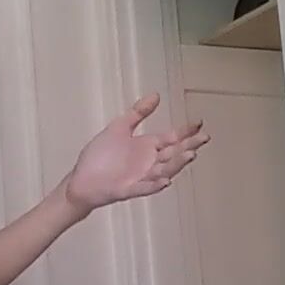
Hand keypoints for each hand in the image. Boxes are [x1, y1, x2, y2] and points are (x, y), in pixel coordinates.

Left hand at [61, 93, 208, 213]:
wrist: (80, 179)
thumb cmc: (99, 156)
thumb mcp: (119, 128)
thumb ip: (137, 113)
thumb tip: (156, 95)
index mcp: (146, 147)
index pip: (171, 138)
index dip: (185, 131)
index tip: (199, 123)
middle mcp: (148, 162)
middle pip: (173, 154)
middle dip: (188, 146)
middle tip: (203, 139)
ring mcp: (140, 177)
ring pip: (164, 171)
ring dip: (177, 164)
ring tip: (190, 155)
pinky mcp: (127, 189)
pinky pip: (144, 188)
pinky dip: (154, 185)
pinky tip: (165, 181)